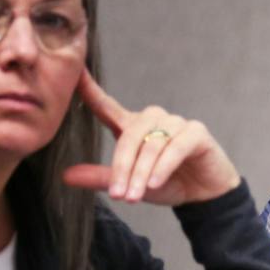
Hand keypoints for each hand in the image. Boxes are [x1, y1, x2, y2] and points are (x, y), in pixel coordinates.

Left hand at [60, 69, 240, 205]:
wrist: (203, 196)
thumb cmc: (166, 185)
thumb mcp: (130, 185)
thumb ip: (102, 179)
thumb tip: (66, 175)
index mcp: (132, 127)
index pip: (107, 106)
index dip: (90, 90)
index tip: (75, 72)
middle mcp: (153, 120)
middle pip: (129, 136)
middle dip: (122, 167)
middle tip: (118, 195)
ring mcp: (176, 123)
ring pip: (151, 145)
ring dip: (141, 173)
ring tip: (134, 196)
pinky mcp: (196, 132)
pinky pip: (174, 148)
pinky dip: (162, 168)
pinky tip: (154, 185)